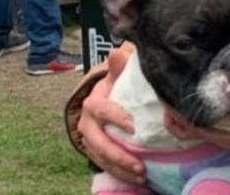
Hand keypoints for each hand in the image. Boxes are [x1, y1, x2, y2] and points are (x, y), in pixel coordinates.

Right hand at [78, 49, 146, 185]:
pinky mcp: (94, 152)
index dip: (116, 117)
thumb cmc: (115, 88)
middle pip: (99, 142)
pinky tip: (137, 179)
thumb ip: (119, 68)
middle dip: (119, 155)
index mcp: (93, 103)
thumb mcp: (117, 77)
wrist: (103, 104)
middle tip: (141, 165)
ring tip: (142, 175)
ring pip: (101, 158)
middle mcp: (87, 123)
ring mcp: (90, 140)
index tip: (134, 126)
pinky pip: (105, 166)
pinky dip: (120, 174)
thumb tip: (116, 51)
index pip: (102, 110)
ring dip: (121, 169)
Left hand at [162, 84, 229, 148]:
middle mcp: (220, 135)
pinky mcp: (210, 124)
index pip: (203, 128)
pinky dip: (176, 112)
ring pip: (183, 127)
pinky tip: (171, 94)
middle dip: (172, 110)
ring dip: (171, 111)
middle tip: (162, 88)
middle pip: (187, 128)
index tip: (172, 100)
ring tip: (163, 90)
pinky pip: (186, 124)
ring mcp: (213, 131)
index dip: (185, 116)